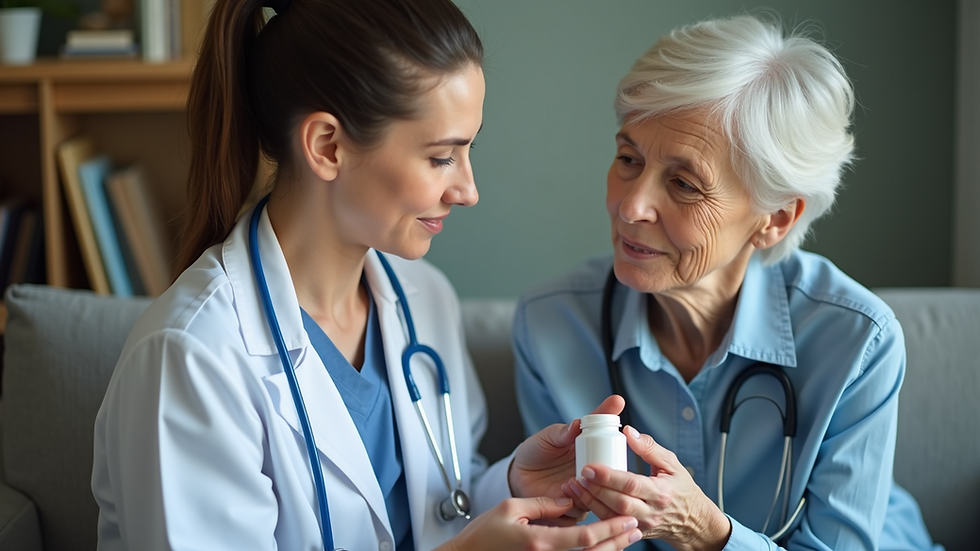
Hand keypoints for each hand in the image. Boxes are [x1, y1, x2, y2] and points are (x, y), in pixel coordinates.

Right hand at [437, 496, 641, 550]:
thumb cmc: (483, 533)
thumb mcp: (511, 508)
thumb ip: (543, 504)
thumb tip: (569, 499)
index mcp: (540, 541)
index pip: (584, 538)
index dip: (609, 529)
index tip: (627, 520)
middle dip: (617, 541)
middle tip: (636, 528)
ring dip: (609, 548)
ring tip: (626, 535)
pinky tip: (603, 544)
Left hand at [507, 395, 624, 523]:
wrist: (519, 472)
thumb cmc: (536, 449)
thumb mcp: (549, 436)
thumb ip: (564, 431)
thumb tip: (577, 423)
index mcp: (592, 449)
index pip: (612, 443)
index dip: (617, 441)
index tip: (616, 437)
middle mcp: (594, 472)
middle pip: (615, 476)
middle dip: (608, 474)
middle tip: (590, 468)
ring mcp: (586, 490)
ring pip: (602, 497)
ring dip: (591, 490)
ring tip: (571, 480)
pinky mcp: (574, 507)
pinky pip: (583, 511)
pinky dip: (576, 503)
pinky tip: (563, 492)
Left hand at [565, 426, 730, 550]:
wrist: (692, 522)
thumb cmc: (681, 488)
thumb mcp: (672, 463)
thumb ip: (649, 447)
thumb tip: (628, 431)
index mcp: (661, 492)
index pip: (631, 484)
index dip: (609, 476)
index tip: (590, 466)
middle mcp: (651, 512)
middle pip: (618, 502)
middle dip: (596, 489)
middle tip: (579, 474)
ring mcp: (641, 525)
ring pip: (610, 516)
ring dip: (590, 501)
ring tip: (573, 485)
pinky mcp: (633, 532)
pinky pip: (610, 524)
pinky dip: (593, 511)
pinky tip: (580, 498)